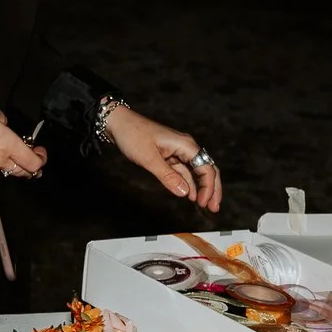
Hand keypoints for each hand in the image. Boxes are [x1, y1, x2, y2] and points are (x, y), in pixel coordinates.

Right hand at [0, 100, 46, 177]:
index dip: (41, 159)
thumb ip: (1, 117)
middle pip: (22, 173)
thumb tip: (1, 122)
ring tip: (9, 151)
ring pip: (5, 170)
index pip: (34, 163)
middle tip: (30, 156)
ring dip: (11, 163)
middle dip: (30, 166)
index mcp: (8, 145)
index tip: (40, 151)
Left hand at [103, 106, 222, 210]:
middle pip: (207, 169)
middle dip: (212, 189)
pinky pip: (184, 171)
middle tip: (214, 208)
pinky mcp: (170, 156)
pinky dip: (188, 183)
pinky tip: (190, 195)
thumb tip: (184, 193)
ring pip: (196, 172)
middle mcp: (186, 147)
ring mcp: (178, 151)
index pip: (206, 168)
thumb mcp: (148, 158)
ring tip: (205, 205)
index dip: (208, 187)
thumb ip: (167, 176)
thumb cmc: (132, 135)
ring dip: (201, 189)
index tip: (204, 203)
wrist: (118, 123)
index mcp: (185, 145)